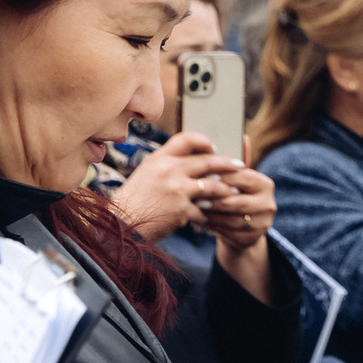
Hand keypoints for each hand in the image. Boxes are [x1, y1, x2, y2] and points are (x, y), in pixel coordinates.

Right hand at [112, 132, 241, 237]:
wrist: (122, 223)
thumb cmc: (136, 199)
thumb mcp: (147, 174)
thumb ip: (168, 165)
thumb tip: (195, 161)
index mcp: (158, 159)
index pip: (186, 139)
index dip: (204, 142)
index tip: (214, 149)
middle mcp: (168, 170)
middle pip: (208, 162)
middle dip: (227, 164)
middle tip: (240, 166)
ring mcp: (176, 190)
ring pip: (213, 186)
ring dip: (225, 191)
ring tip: (233, 194)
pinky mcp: (182, 210)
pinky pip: (204, 210)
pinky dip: (208, 214)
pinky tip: (211, 216)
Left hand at [203, 162, 278, 300]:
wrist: (241, 227)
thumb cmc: (234, 195)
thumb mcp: (235, 178)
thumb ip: (233, 162)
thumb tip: (242, 137)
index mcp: (265, 184)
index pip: (240, 177)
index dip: (219, 176)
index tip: (199, 174)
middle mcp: (269, 203)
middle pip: (236, 200)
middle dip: (212, 198)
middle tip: (193, 195)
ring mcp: (263, 222)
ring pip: (231, 218)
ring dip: (210, 213)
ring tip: (193, 207)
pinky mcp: (253, 238)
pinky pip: (228, 231)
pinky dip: (211, 225)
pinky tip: (199, 219)